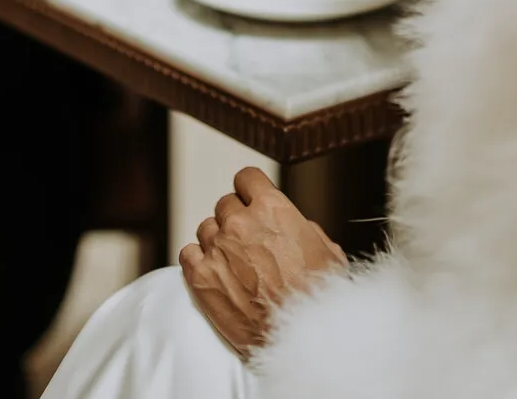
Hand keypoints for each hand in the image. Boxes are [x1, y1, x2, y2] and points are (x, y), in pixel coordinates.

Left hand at [179, 167, 347, 359]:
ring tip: (235, 264)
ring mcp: (217, 248)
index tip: (251, 201)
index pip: (246, 178)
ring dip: (218, 241)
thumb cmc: (318, 298)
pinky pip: (188, 253)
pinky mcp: (200, 276)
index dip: (250, 190)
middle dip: (236, 219)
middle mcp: (240, 222)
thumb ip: (306, 230)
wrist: (298, 338)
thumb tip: (298, 227)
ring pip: (206, 228)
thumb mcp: (327, 253)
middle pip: (225, 204)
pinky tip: (215, 272)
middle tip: (248, 242)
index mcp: (272, 209)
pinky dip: (198, 260)